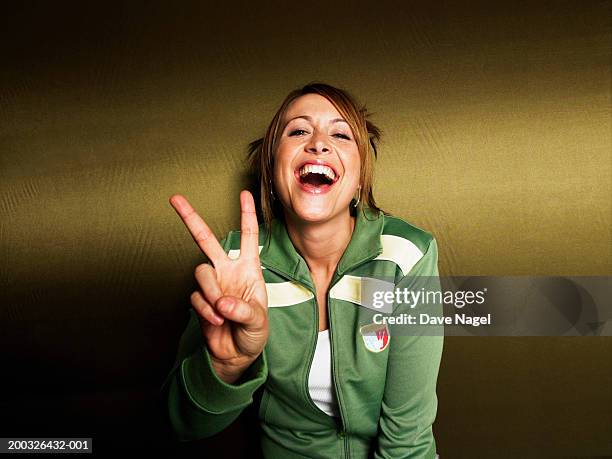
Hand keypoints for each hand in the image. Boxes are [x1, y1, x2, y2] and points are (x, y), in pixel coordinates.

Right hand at [169, 191, 268, 383]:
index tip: (244, 193)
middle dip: (190, 218)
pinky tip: (217, 322)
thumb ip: (243, 310)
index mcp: (249, 269)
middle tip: (175, 199)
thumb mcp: (258, 322)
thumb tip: (222, 302)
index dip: (247, 214)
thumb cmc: (254, 333)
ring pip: (200, 272)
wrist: (236, 355)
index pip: (249, 236)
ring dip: (210, 292)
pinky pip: (196, 298)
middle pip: (206, 239)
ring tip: (222, 313)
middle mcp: (227, 271)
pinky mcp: (199, 300)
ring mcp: (212, 285)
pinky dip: (206, 310)